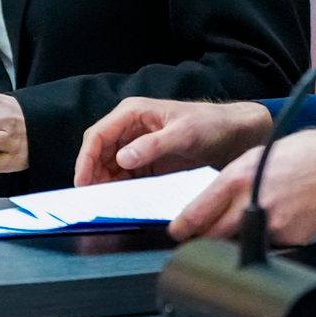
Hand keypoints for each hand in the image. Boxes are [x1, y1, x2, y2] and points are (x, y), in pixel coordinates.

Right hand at [74, 97, 272, 185]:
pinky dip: (119, 187)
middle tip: (90, 199)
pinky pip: (124, 176)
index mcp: (132, 113)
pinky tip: (119, 200)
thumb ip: (153, 145)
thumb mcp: (183, 134)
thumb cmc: (209, 125)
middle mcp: (129, 127)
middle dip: (91, 174)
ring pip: (108, 166)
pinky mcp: (146, 161)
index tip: (82, 182)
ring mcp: (136, 145)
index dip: (86, 159)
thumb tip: (122, 159)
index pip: (98, 135)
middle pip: (98, 152)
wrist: (233, 133)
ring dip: (103, 183)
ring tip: (101, 203)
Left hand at [170, 125, 315, 246]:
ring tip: (258, 215)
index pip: (198, 212)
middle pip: (213, 236)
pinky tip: (284, 216)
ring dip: (239, 237)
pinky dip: (270, 235)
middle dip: (205, 237)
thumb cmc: (305, 154)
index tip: (177, 232)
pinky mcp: (289, 239)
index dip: (183, 227)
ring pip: (241, 242)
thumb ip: (234, 180)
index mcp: (238, 178)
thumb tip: (216, 202)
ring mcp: (271, 224)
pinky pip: (270, 244)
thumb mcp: (258, 155)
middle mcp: (250, 202)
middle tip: (203, 235)